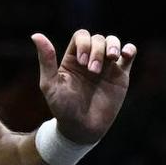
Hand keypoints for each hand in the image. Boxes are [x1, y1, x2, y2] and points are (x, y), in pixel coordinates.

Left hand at [31, 29, 136, 143]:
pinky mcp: (120, 75)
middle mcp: (90, 59)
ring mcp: (106, 66)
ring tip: (112, 58)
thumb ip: (46, 60)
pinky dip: (129, 49)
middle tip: (93, 71)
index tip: (81, 62)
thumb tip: (35, 35)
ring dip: (113, 45)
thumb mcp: (50, 84)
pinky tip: (125, 54)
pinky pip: (129, 55)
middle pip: (98, 38)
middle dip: (97, 50)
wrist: (82, 129)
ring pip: (113, 41)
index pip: (81, 36)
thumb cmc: (62, 109)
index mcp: (73, 58)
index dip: (83, 43)